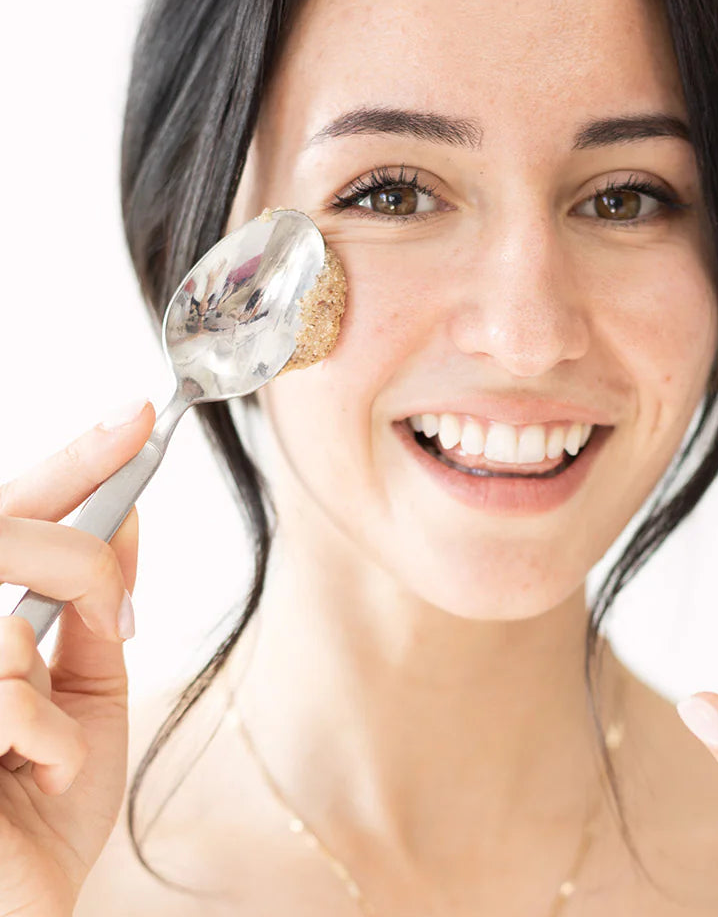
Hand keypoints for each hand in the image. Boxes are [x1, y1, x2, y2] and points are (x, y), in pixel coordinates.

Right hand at [0, 401, 152, 916]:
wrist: (19, 906)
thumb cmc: (41, 808)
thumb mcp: (89, 696)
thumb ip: (93, 611)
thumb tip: (125, 519)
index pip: (10, 510)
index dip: (76, 457)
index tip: (143, 410)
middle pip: (7, 538)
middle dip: (79, 564)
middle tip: (113, 617)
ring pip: (6, 628)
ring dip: (54, 698)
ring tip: (37, 757)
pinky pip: (7, 695)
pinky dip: (50, 739)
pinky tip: (24, 780)